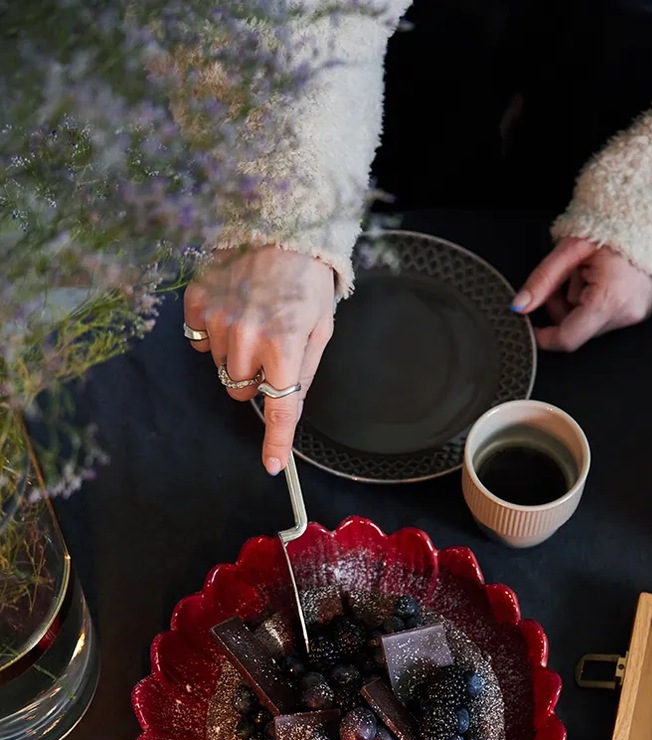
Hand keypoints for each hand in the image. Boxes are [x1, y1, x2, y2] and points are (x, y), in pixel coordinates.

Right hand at [184, 246, 334, 474]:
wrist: (281, 227)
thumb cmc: (306, 281)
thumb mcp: (320, 330)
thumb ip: (302, 372)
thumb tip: (287, 407)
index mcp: (285, 345)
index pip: (279, 408)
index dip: (276, 441)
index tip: (272, 465)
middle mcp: (247, 336)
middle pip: (242, 390)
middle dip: (256, 379)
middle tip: (271, 348)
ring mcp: (218, 319)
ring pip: (221, 368)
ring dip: (236, 357)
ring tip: (254, 322)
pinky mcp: (197, 302)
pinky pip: (200, 341)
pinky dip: (214, 335)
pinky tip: (232, 311)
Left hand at [512, 237, 651, 351]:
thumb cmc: (621, 224)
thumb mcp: (572, 248)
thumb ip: (543, 279)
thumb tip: (521, 305)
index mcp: (609, 300)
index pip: (568, 338)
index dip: (544, 337)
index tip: (532, 327)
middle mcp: (626, 313)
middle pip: (578, 330)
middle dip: (563, 308)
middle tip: (565, 277)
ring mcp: (637, 314)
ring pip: (592, 323)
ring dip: (581, 302)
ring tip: (590, 270)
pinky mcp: (642, 311)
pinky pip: (609, 316)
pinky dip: (598, 301)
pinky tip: (603, 277)